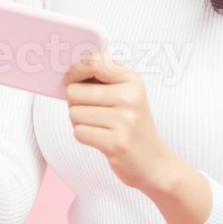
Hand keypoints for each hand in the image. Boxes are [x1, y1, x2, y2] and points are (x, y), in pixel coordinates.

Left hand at [64, 52, 178, 191]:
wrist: (155, 162)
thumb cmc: (132, 125)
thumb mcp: (127, 94)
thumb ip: (101, 78)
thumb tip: (67, 74)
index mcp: (132, 80)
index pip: (94, 61)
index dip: (75, 70)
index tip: (71, 79)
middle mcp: (130, 97)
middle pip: (75, 91)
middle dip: (74, 103)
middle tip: (89, 111)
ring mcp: (124, 120)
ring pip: (74, 112)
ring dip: (79, 121)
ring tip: (98, 126)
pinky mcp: (116, 142)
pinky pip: (79, 132)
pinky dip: (84, 136)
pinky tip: (101, 138)